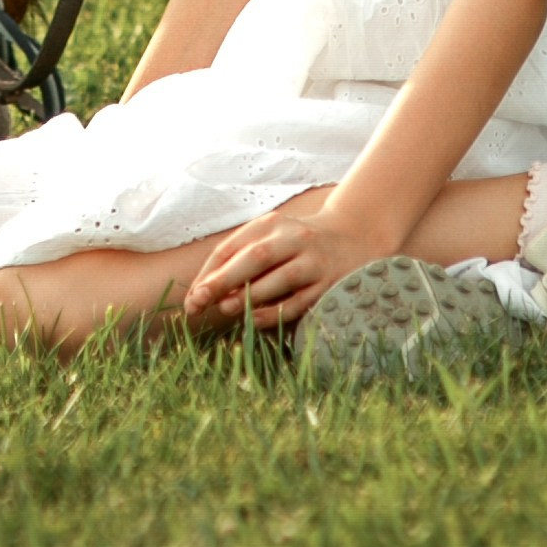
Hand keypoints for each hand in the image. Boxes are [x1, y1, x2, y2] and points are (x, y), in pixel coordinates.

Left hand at [184, 199, 388, 332]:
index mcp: (273, 224)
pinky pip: (298, 302)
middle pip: (256, 257)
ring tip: (226, 309)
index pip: (234, 245)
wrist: (353, 237)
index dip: (210, 272)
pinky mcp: (328, 285)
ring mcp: (314, 262)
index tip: (192, 297)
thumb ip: (240, 258)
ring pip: (280, 279)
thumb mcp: (270, 237)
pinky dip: (275, 313)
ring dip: (250, 296)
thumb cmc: (298, 243)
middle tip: (199, 302)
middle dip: (224, 280)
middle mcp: (295, 239)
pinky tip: (254, 321)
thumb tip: (204, 290)